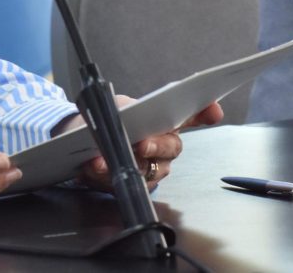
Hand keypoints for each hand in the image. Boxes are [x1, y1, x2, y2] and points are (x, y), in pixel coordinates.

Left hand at [59, 98, 224, 191]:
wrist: (78, 144)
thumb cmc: (104, 122)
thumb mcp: (114, 108)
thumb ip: (125, 110)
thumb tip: (127, 115)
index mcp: (163, 122)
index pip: (190, 116)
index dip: (205, 112)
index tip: (214, 110)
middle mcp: (163, 147)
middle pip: (172, 147)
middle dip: (158, 146)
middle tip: (144, 144)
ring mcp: (151, 168)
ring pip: (151, 170)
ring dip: (129, 163)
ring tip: (107, 158)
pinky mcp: (131, 185)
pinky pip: (124, 182)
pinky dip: (105, 172)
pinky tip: (95, 164)